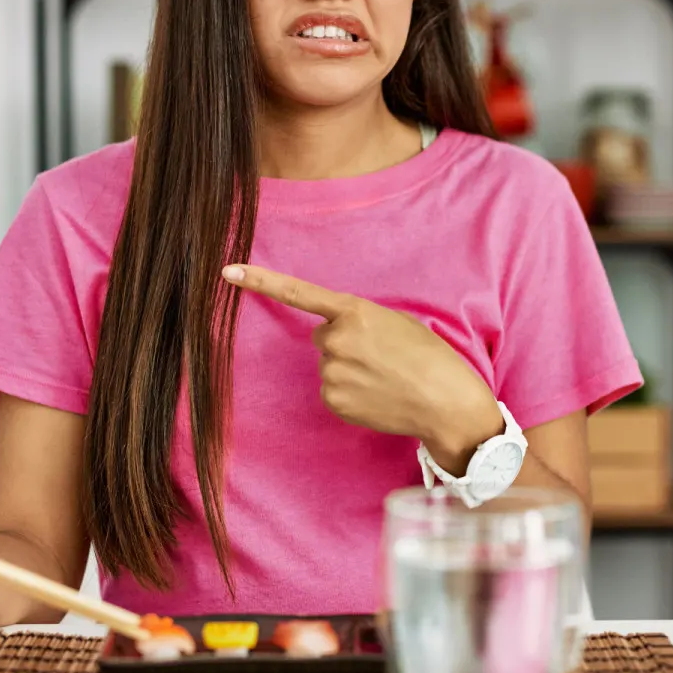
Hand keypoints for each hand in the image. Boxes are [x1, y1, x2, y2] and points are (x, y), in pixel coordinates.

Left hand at [222, 264, 502, 469]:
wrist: (445, 400)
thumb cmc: (429, 356)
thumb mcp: (397, 322)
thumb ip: (359, 320)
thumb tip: (333, 335)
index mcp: (354, 312)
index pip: (298, 292)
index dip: (260, 281)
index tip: (227, 271)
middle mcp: (336, 340)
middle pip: (323, 337)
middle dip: (344, 343)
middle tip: (380, 355)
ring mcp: (332, 372)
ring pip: (329, 366)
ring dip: (350, 369)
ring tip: (384, 377)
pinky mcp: (333, 400)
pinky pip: (334, 391)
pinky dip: (351, 393)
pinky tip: (378, 395)